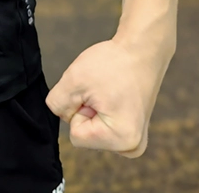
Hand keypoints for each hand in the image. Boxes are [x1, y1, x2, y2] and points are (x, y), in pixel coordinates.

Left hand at [45, 38, 166, 157]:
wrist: (141, 51)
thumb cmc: (112, 63)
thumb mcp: (74, 79)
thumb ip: (57, 103)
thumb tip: (60, 115)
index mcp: (121, 139)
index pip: (76, 135)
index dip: (77, 109)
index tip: (94, 93)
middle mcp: (132, 146)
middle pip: (86, 134)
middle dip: (86, 110)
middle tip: (101, 90)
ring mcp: (135, 140)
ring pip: (93, 129)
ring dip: (93, 109)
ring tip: (108, 91)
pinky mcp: (134, 131)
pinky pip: (103, 126)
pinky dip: (102, 110)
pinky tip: (113, 95)